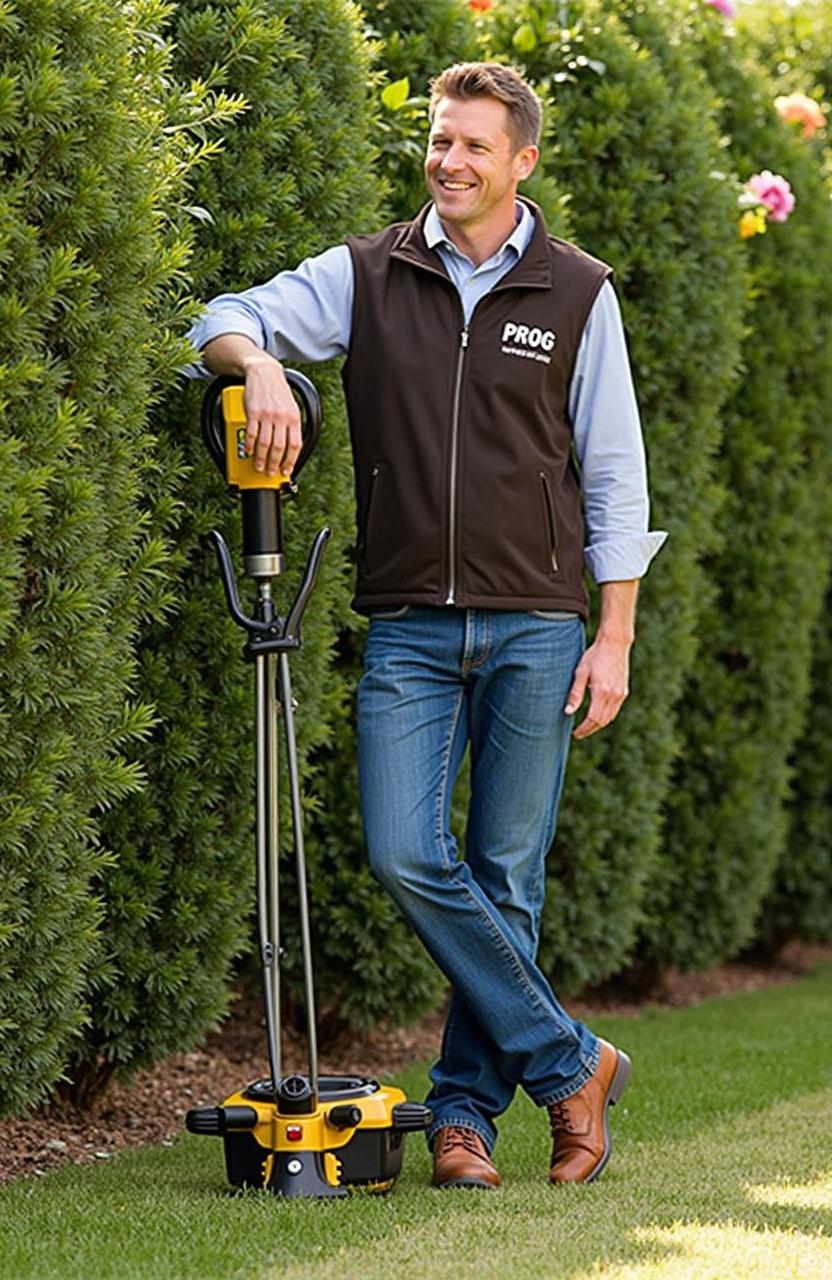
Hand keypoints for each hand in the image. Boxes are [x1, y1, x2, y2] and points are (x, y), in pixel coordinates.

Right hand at [241, 352, 302, 477]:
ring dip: (261, 458)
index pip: (295, 445)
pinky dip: (249, 446)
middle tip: (270, 471)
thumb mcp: (291, 408)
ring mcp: (267, 415)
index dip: (290, 461)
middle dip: (274, 464)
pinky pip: (251, 433)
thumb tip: (289, 448)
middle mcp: (282, 417)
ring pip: (264, 444)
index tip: (286, 471)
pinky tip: (249, 451)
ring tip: (259, 465)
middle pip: (279, 448)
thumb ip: (290, 426)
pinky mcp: (253, 412)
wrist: (264, 372)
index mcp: (294, 418)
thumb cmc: (278, 391)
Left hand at [564, 635, 630, 739]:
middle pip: (602, 721)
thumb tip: (568, 712)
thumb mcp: (580, 673)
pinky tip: (597, 715)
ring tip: (586, 726)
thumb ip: (575, 694)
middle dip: (590, 729)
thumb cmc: (594, 656)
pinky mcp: (624, 691)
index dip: (584, 729)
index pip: (593, 718)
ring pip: (610, 717)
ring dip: (598, 724)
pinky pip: (614, 710)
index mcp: (602, 691)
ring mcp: (621, 694)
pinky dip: (606, 716)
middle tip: (579, 733)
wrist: (614, 644)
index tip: (576, 733)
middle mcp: (614, 695)